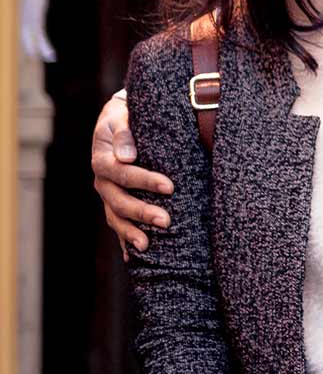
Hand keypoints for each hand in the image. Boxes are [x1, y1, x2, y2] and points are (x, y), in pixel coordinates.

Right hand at [91, 91, 171, 257]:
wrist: (121, 119)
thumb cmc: (127, 116)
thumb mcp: (122, 116)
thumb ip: (124, 134)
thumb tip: (127, 157)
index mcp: (102, 158)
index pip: (121, 173)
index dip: (144, 180)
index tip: (169, 186)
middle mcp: (102, 180)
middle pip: (117, 200)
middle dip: (142, 212)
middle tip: (166, 221)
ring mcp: (107, 194)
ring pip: (115, 217)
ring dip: (130, 232)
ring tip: (147, 246)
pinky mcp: (115, 203)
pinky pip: (118, 224)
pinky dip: (124, 240)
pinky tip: (134, 257)